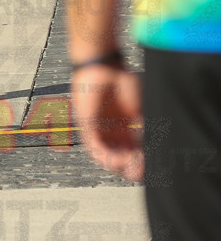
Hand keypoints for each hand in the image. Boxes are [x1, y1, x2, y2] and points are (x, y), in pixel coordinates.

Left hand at [71, 66, 143, 181]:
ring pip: (105, 155)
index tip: (151, 169)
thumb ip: (144, 128)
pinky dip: (103, 156)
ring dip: (116, 165)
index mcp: (127, 128)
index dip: (141, 163)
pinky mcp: (86, 125)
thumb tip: (154, 149)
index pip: (133, 152)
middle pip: (120, 157)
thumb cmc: (124, 82)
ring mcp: (99, 128)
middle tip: (138, 172)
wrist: (105, 68)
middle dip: (130, 167)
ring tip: (126, 167)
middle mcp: (112, 131)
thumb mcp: (140, 108)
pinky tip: (114, 161)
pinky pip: (92, 145)